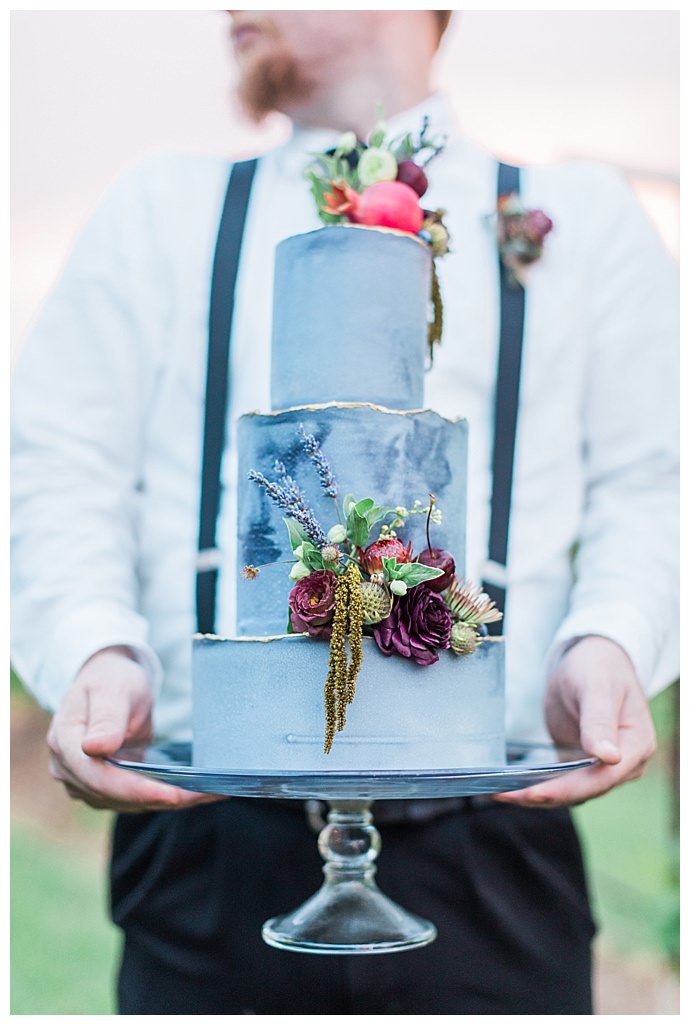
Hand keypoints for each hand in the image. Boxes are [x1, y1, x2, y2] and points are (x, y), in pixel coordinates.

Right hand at [47, 646, 221, 811]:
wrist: (110, 683)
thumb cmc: (111, 679)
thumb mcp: (112, 688)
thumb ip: (106, 718)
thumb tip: (94, 748)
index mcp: (64, 742)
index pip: (99, 777)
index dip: (136, 790)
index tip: (172, 794)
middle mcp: (69, 770)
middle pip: (116, 796)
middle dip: (162, 798)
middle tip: (206, 793)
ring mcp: (86, 782)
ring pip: (129, 803)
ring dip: (170, 801)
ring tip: (210, 791)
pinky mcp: (107, 787)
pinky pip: (137, 798)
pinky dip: (167, 795)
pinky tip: (197, 790)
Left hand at [494, 636, 656, 807]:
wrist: (590, 658)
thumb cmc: (598, 666)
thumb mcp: (597, 686)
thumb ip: (600, 720)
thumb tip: (610, 757)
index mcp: (636, 745)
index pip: (602, 778)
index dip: (568, 788)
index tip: (535, 793)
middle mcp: (624, 764)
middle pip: (583, 790)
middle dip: (544, 795)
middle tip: (502, 794)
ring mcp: (601, 767)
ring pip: (569, 792)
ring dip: (534, 795)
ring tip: (497, 793)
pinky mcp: (580, 765)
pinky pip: (559, 783)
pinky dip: (536, 785)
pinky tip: (509, 787)